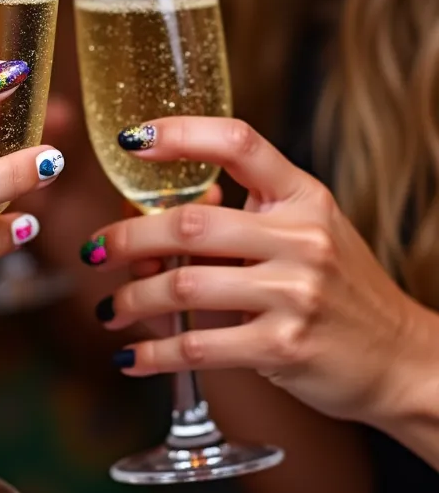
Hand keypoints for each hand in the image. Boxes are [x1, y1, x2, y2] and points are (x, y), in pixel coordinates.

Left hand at [82, 117, 432, 424]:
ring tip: (110, 309)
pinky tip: (131, 357)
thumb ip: (234, 224)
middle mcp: (301, 236)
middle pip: (189, 224)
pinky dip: (154, 354)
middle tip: (93, 252)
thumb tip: (146, 230)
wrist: (399, 355)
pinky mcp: (283, 346)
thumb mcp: (301, 235)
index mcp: (302, 196)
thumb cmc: (337, 288)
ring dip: (131, 299)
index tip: (130, 140)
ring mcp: (295, 292)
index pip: (238, 142)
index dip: (179, 134)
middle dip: (126, 238)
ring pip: (183, 285)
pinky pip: (198, 346)